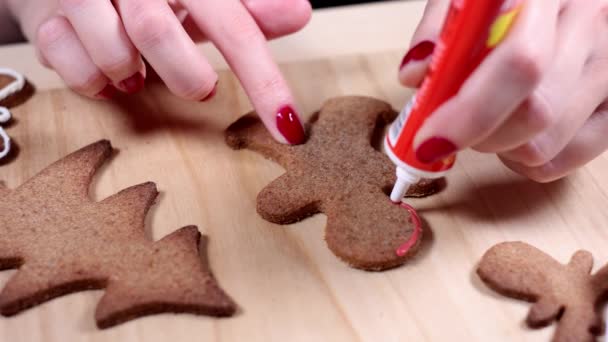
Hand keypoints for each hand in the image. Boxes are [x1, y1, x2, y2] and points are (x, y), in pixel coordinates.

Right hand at [7, 0, 310, 143]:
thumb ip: (249, 10)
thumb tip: (298, 11)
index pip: (234, 25)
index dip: (264, 81)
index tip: (287, 127)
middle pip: (157, 32)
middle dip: (183, 76)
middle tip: (196, 86)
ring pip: (115, 52)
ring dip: (132, 74)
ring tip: (138, 69)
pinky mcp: (44, 16)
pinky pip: (69, 64)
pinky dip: (93, 79)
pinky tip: (103, 69)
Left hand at [398, 0, 607, 181]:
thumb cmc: (506, 1)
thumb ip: (440, 27)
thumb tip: (416, 74)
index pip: (520, 63)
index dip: (470, 112)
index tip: (430, 138)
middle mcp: (592, 25)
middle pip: (535, 113)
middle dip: (477, 134)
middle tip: (451, 127)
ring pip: (546, 144)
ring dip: (500, 148)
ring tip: (488, 119)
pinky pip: (569, 157)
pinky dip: (528, 160)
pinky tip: (515, 134)